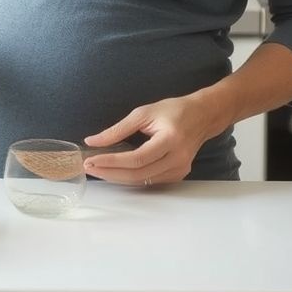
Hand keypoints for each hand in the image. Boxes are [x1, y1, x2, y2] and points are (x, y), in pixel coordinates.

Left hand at [81, 91, 225, 185]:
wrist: (202, 116)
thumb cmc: (173, 110)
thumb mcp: (143, 113)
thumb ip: (118, 129)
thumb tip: (93, 141)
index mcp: (170, 139)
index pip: (137, 158)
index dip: (112, 162)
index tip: (91, 160)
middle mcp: (178, 158)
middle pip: (139, 174)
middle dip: (110, 173)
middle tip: (89, 168)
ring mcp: (180, 169)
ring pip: (143, 181)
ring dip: (118, 178)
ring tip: (98, 170)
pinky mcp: (179, 174)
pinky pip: (151, 181)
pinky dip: (132, 178)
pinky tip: (116, 172)